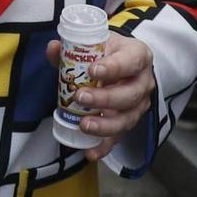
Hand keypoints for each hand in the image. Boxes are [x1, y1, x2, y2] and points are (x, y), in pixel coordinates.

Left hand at [48, 31, 155, 162]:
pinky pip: (119, 137)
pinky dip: (104, 147)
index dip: (114, 67)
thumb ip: (72, 47)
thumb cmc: (109, 53)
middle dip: (105, 98)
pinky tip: (91, 152)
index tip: (93, 70)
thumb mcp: (96, 44)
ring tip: (84, 125)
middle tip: (81, 97)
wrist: (125, 65)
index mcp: (137, 56)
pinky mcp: (128, 122)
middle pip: (130, 94)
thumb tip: (53, 48)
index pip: (131, 61)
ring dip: (105, 125)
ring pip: (127, 119)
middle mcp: (143, 82)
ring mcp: (138, 105)